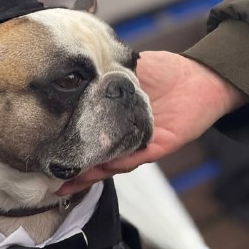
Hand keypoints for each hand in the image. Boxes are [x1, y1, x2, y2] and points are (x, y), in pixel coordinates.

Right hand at [58, 52, 246, 193]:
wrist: (201, 76)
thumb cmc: (164, 71)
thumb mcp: (125, 67)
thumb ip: (103, 73)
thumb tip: (74, 70)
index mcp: (114, 120)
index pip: (88, 137)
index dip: (69, 147)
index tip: (47, 155)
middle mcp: (125, 137)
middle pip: (97, 159)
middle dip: (77, 173)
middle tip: (56, 181)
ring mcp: (141, 143)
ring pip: (114, 163)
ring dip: (94, 171)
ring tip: (74, 178)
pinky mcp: (160, 145)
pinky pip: (139, 156)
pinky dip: (123, 161)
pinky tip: (105, 166)